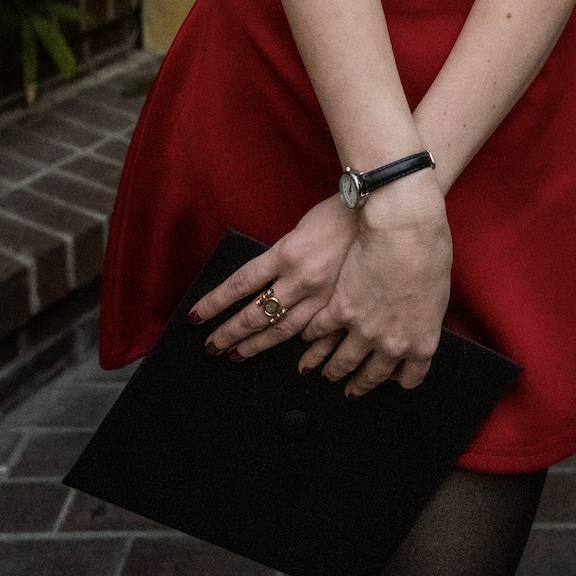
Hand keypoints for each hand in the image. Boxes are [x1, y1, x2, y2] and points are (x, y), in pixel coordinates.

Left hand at [191, 194, 358, 360]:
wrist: (380, 213)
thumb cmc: (337, 214)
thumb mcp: (298, 229)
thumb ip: (281, 258)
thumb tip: (263, 284)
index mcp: (285, 253)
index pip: (239, 284)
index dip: (215, 303)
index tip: (196, 317)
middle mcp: (299, 279)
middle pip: (255, 313)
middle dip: (230, 333)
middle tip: (211, 347)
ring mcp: (322, 296)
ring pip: (282, 329)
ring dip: (256, 345)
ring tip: (237, 355)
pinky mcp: (343, 304)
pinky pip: (319, 335)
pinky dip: (306, 351)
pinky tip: (297, 363)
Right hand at [300, 171, 451, 395]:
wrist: (406, 227)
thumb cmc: (431, 250)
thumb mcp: (437, 294)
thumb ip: (423, 318)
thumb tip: (414, 322)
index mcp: (421, 342)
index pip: (408, 378)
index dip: (396, 379)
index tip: (388, 378)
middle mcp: (392, 344)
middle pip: (371, 376)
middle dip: (358, 385)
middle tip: (349, 389)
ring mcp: (364, 330)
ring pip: (341, 361)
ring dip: (329, 368)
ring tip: (319, 371)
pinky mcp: (340, 310)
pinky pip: (321, 331)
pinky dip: (313, 336)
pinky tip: (307, 337)